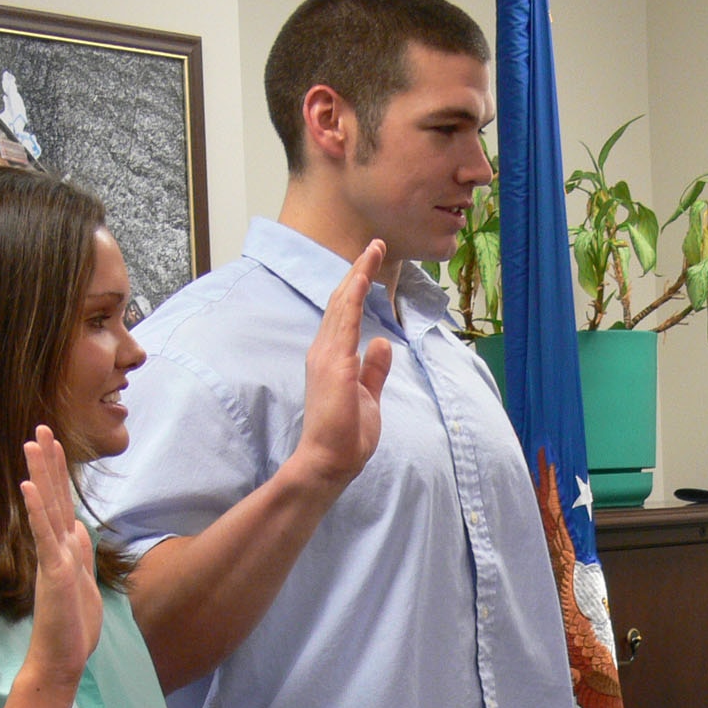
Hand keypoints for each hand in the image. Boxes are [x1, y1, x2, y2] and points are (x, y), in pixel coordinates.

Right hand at [20, 426, 100, 682]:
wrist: (62, 657)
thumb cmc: (72, 624)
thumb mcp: (83, 581)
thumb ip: (78, 554)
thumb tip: (78, 529)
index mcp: (64, 548)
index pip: (60, 502)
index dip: (57, 473)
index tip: (52, 442)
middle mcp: (55, 547)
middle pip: (50, 496)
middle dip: (47, 462)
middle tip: (40, 427)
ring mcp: (52, 557)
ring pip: (45, 509)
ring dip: (39, 476)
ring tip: (31, 444)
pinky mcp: (53, 572)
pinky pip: (43, 536)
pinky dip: (36, 512)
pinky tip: (27, 488)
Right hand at [293, 238, 393, 487]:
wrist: (330, 461)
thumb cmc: (346, 436)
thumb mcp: (367, 395)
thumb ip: (373, 368)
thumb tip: (382, 343)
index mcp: (332, 358)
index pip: (346, 315)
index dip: (358, 288)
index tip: (371, 267)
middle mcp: (325, 351)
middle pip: (343, 302)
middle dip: (359, 272)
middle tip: (375, 246)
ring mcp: (327, 356)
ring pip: (343, 305)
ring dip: (358, 275)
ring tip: (372, 250)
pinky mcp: (334, 364)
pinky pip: (345, 323)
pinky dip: (353, 298)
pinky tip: (362, 278)